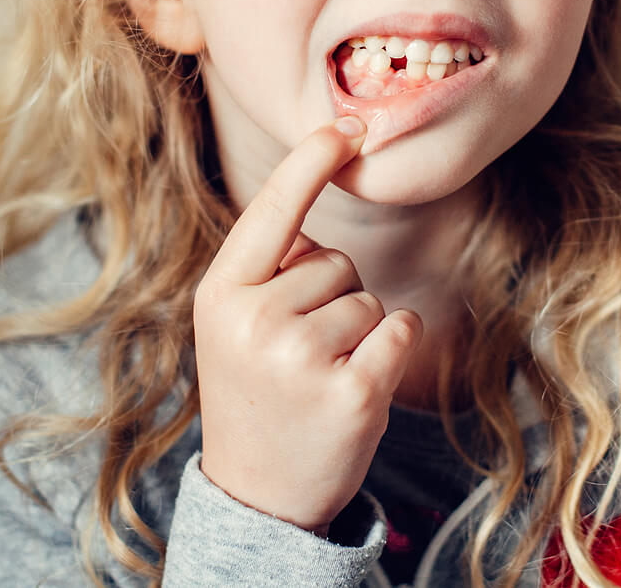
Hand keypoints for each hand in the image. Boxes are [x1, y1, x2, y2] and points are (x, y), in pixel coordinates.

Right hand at [193, 116, 423, 534]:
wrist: (257, 495)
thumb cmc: (255, 392)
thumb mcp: (232, 324)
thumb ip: (267, 267)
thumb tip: (320, 186)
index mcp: (221, 294)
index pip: (272, 210)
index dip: (311, 161)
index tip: (347, 124)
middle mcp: (256, 321)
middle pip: (336, 261)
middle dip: (332, 297)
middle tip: (298, 354)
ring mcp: (303, 358)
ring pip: (368, 298)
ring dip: (359, 331)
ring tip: (320, 375)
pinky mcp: (354, 392)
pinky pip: (399, 329)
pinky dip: (391, 349)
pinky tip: (357, 384)